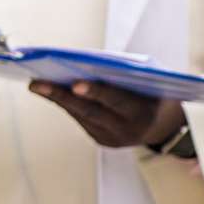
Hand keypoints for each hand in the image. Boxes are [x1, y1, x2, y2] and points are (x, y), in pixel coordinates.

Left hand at [29, 80, 183, 151]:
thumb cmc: (157, 91)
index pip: (117, 101)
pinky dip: (67, 104)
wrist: (167, 124)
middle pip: (90, 111)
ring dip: (57, 98)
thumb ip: (128, 74)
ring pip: (81, 116)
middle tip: (37, 83)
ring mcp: (113, 138)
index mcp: (143, 113)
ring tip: (36, 83)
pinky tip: (50, 91)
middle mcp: (126, 130)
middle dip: (62, 96)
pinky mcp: (102, 140)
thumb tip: (88, 63)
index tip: (75, 83)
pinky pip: (82, 119)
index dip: (96, 91)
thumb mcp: (151, 81)